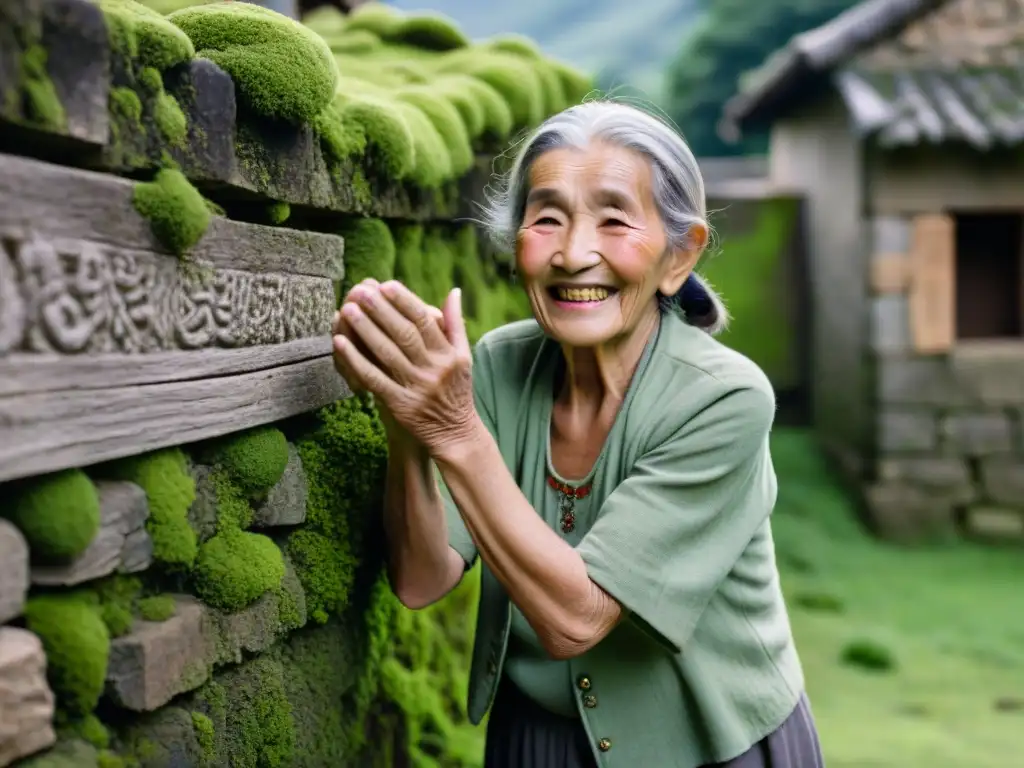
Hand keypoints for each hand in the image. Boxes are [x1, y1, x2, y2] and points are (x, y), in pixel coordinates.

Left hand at [331, 280, 476, 457]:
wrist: (454, 434)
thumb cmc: (456, 390)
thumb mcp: (463, 357)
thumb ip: (456, 324)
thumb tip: (454, 291)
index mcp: (448, 353)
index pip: (424, 320)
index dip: (404, 301)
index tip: (385, 285)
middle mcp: (433, 368)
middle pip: (403, 333)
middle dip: (380, 310)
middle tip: (359, 291)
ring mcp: (415, 387)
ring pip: (387, 353)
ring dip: (365, 330)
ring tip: (347, 309)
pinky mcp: (399, 404)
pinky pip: (373, 378)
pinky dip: (355, 360)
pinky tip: (339, 344)